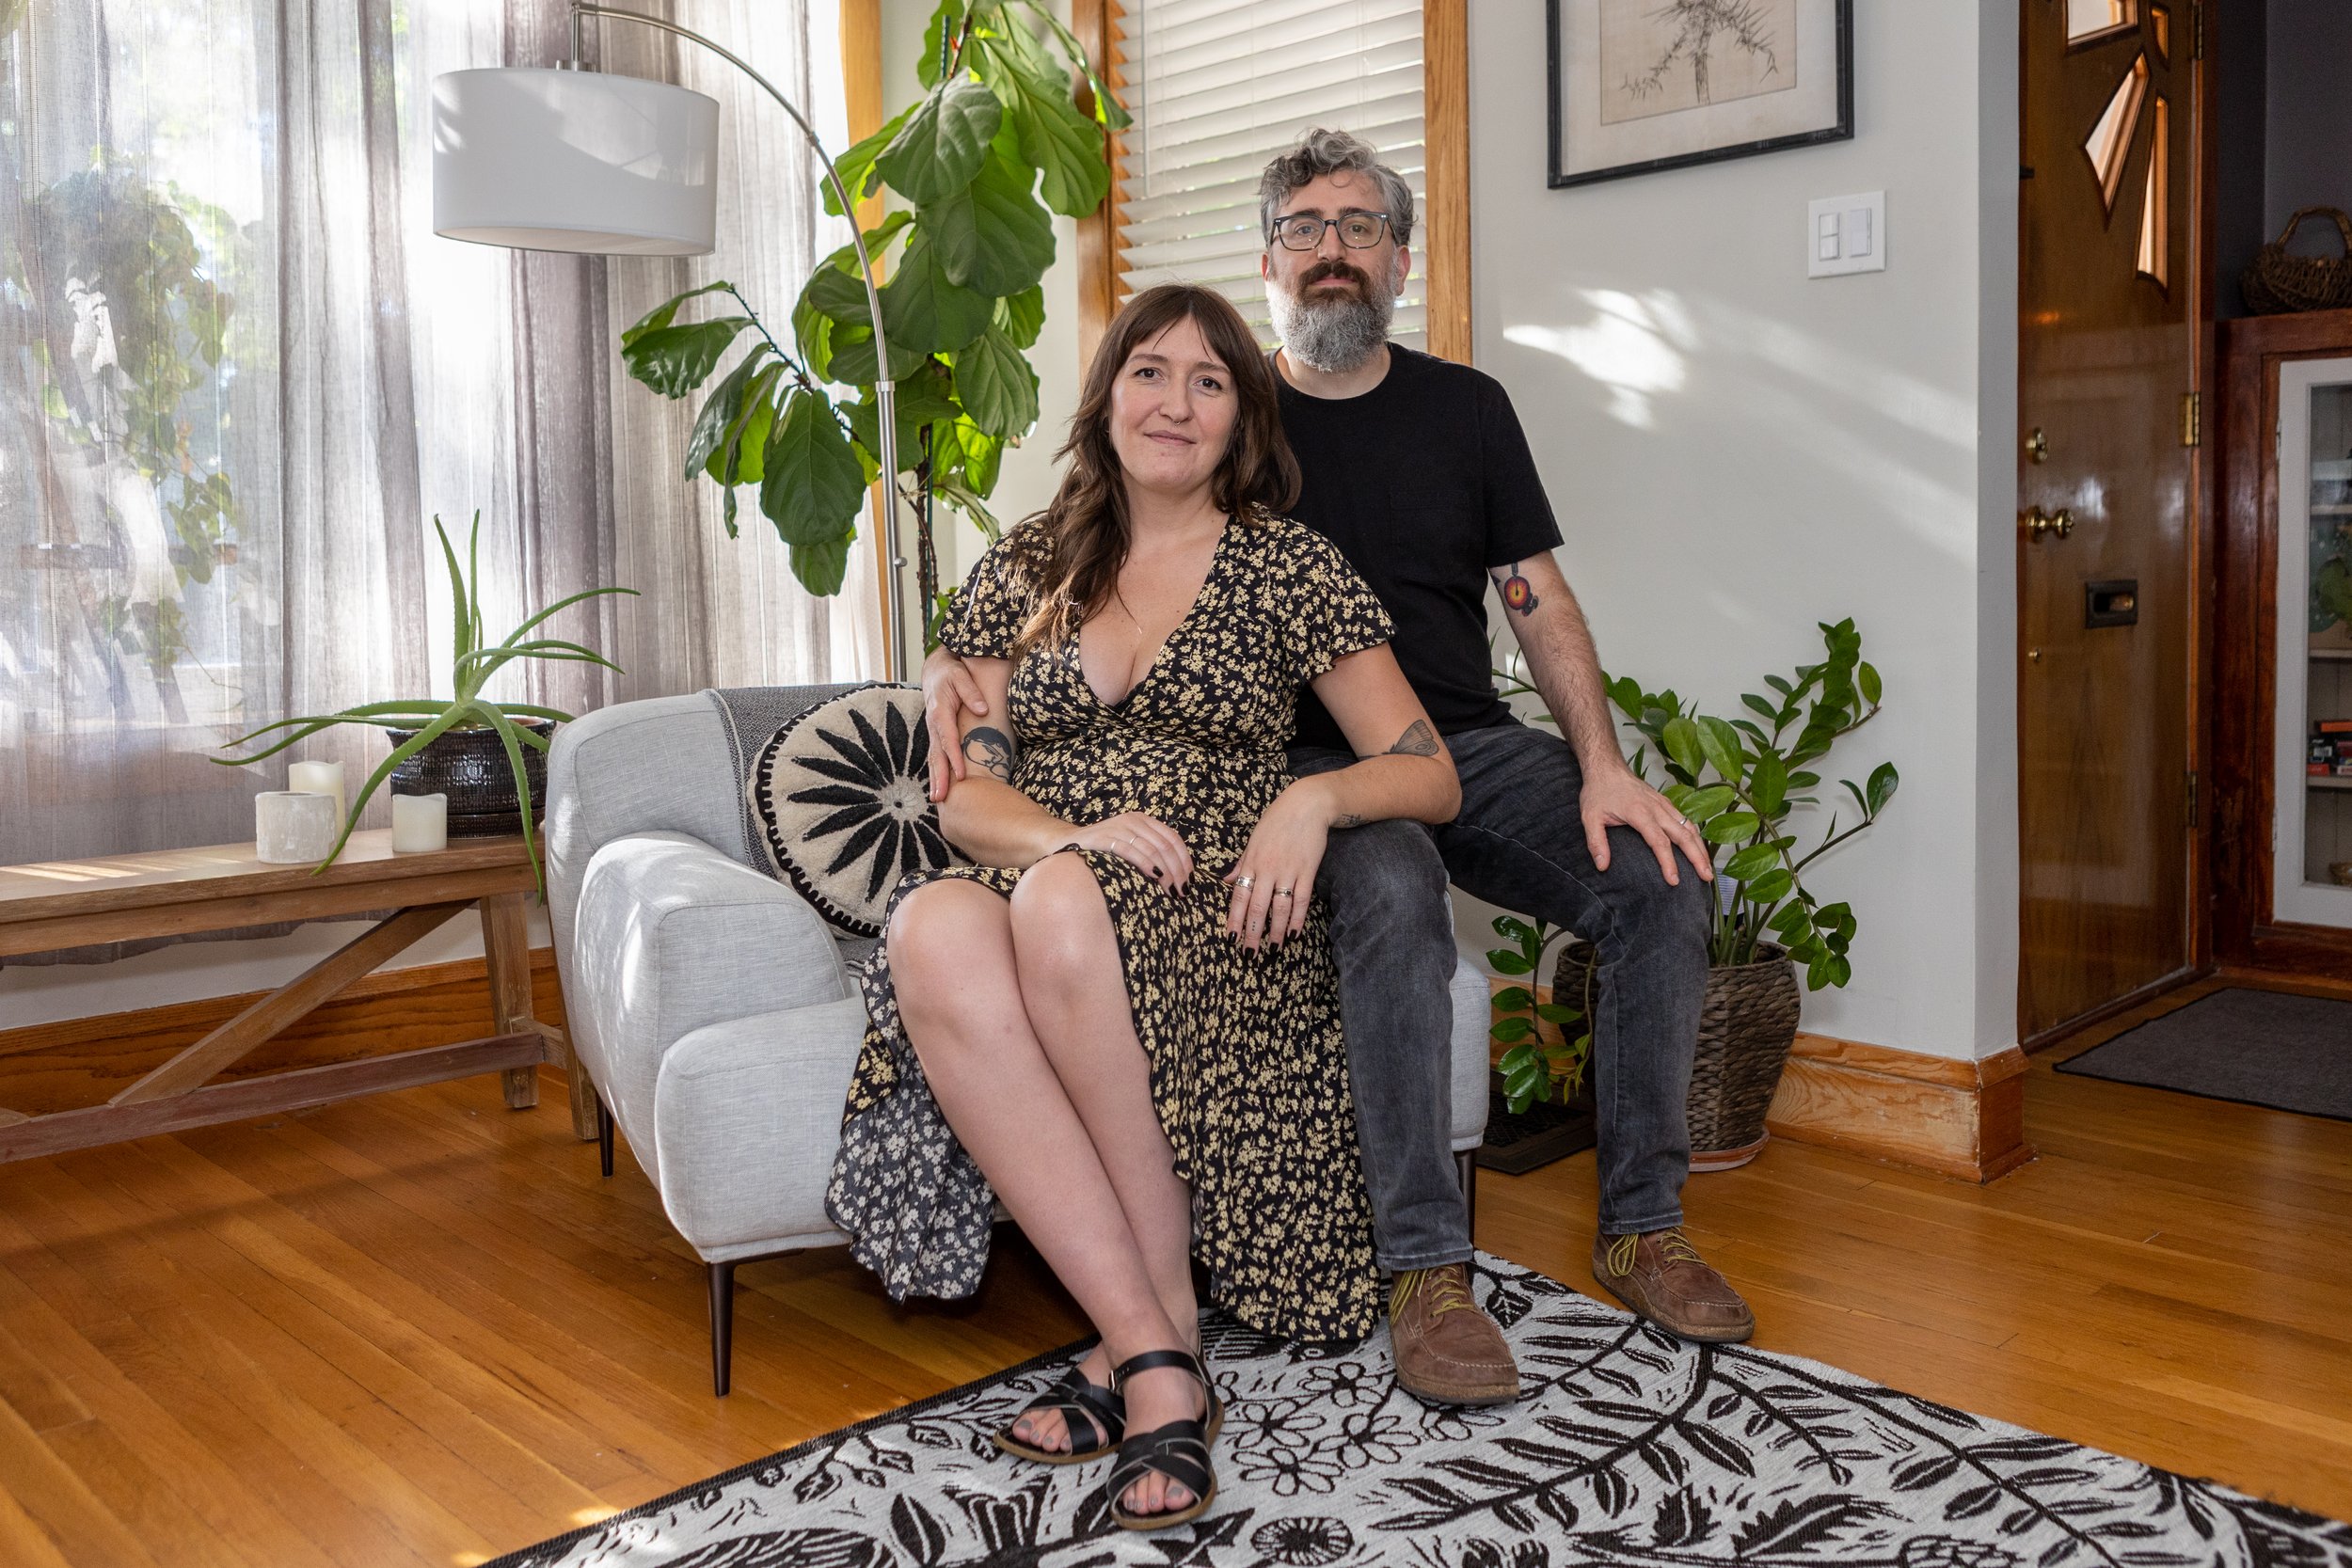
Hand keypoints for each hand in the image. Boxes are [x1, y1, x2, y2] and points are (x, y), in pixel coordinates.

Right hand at [923, 646, 984, 802]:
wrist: (935, 670)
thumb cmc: (950, 672)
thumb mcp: (960, 676)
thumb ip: (971, 692)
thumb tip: (982, 710)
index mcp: (940, 711)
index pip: (948, 738)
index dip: (954, 757)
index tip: (962, 775)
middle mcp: (934, 724)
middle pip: (936, 754)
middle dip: (940, 777)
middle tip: (941, 797)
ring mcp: (933, 731)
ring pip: (933, 758)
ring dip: (936, 779)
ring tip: (938, 799)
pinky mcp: (936, 734)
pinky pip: (935, 755)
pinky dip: (937, 772)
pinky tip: (940, 787)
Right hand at [1060, 813, 1192, 891]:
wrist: (1069, 844)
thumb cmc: (1104, 851)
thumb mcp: (1131, 845)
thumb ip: (1151, 852)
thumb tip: (1178, 875)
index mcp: (1144, 820)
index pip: (1173, 838)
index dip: (1185, 859)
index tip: (1190, 879)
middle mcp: (1133, 820)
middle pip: (1165, 846)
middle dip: (1178, 870)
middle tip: (1182, 891)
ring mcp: (1119, 827)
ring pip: (1152, 849)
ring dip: (1166, 872)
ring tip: (1171, 890)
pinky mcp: (1105, 838)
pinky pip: (1131, 851)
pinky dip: (1146, 864)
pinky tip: (1155, 878)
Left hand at [1223, 781, 1333, 950]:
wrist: (1306, 805)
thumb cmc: (1276, 821)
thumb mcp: (1253, 840)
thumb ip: (1241, 864)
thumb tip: (1226, 881)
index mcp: (1251, 862)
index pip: (1239, 897)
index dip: (1234, 919)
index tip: (1230, 938)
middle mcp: (1267, 869)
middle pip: (1257, 907)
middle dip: (1252, 933)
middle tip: (1248, 954)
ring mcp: (1288, 870)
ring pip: (1279, 907)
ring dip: (1275, 931)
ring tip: (1272, 949)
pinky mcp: (1307, 871)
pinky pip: (1301, 899)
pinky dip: (1297, 918)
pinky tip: (1293, 933)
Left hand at [1581, 764, 1713, 885]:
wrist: (1607, 768)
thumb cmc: (1599, 792)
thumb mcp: (1590, 817)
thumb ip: (1596, 842)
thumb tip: (1602, 866)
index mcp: (1640, 813)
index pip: (1659, 842)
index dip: (1668, 862)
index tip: (1674, 880)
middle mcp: (1657, 808)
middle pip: (1683, 835)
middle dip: (1697, 858)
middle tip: (1706, 877)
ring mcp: (1664, 805)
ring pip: (1689, 827)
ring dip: (1701, 848)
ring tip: (1708, 868)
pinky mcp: (1666, 803)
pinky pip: (1686, 820)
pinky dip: (1696, 836)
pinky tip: (1699, 848)